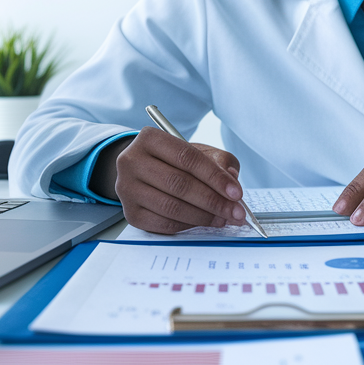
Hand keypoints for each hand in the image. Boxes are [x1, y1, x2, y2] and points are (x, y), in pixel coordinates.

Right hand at [97, 127, 247, 233]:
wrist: (143, 172)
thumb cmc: (174, 161)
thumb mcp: (197, 151)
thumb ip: (219, 161)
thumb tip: (232, 179)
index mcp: (150, 138)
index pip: (187, 158)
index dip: (215, 177)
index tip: (236, 193)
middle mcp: (132, 161)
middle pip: (179, 184)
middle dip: (213, 201)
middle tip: (235, 212)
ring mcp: (127, 189)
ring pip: (171, 207)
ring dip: (203, 216)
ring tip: (223, 219)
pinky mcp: (130, 213)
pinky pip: (163, 224)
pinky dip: (187, 226)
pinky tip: (203, 222)